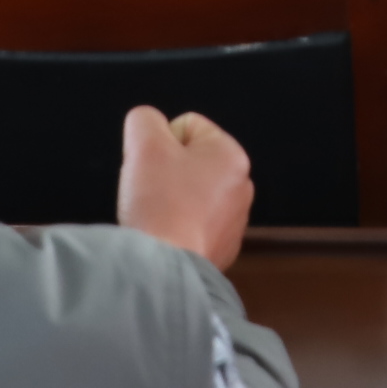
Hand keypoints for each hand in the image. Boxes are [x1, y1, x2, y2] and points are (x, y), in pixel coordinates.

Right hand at [117, 106, 254, 272]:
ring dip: (171, 198)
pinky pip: (194, 223)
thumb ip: (145, 120)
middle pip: (190, 160)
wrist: (165, 267)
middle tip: (151, 190)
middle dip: (166, 170)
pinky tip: (168, 235)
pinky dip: (179, 225)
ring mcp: (235, 221)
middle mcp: (242, 186)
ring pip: (190, 192)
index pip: (187, 126)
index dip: (160, 141)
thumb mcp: (144, 144)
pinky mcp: (223, 249)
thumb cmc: (159, 201)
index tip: (152, 167)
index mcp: (232, 155)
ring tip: (158, 215)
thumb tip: (149, 124)